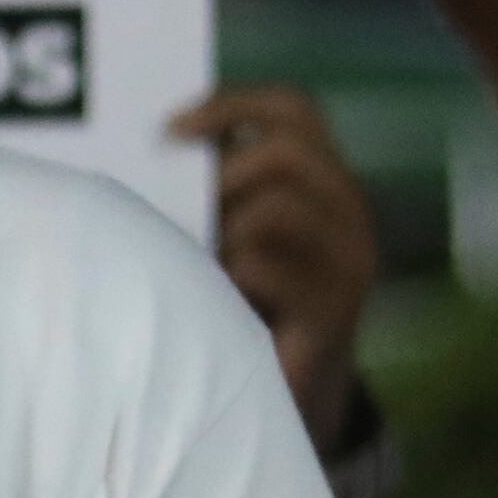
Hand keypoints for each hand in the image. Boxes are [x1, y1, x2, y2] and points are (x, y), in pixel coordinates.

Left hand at [174, 84, 375, 451]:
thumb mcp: (236, 232)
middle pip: (287, 150)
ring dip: (220, 228)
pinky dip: (224, 274)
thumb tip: (146, 149)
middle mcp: (350, 213)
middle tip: (186, 210)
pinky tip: (211, 296)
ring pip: (275, 207)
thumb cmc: (247, 302)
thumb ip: (216, 190)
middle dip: (222, 172)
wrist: (290, 394)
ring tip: (201, 262)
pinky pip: (263, 267)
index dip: (233, 104)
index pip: (296, 108)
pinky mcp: (330, 313)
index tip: (170, 130)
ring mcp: (349, 263)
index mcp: (328, 180)